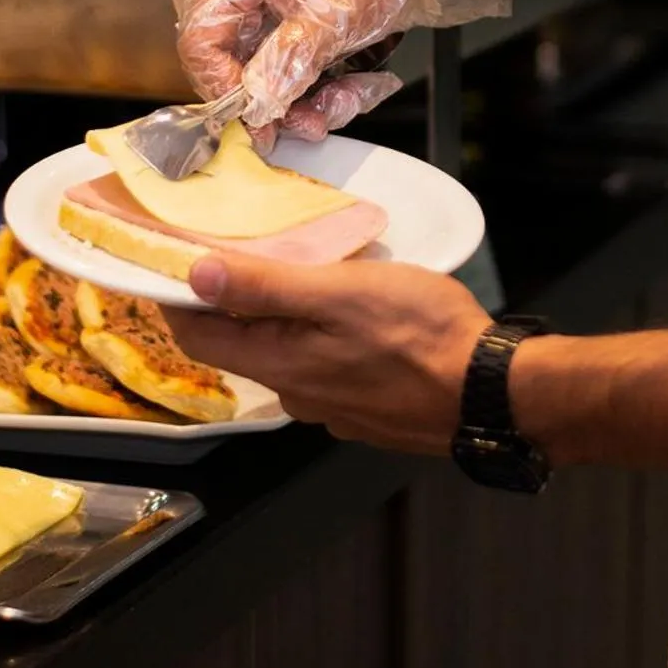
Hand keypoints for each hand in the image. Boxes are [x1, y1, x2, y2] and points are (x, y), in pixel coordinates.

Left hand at [165, 252, 488, 451]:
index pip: (200, 337)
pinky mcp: (371, 413)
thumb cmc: (421, 333)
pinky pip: (332, 372)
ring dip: (294, 322)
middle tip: (257, 255)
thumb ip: (266, 286)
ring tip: (322, 278)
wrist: (493, 392)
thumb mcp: (339, 292)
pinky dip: (330, 341)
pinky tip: (363, 319)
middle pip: (246, 347)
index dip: (178, 300)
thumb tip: (194, 277)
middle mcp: (299, 396)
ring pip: (294, 359)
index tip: (173, 262)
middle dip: (241, 304)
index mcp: (281, 365)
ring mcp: (337, 410)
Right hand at [173, 0, 513, 137]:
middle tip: (318, 121)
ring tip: (356, 93)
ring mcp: (266, 17)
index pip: (200, 48)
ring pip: (270, 85)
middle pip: (234, 74)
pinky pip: (298, 79)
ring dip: (314, 102)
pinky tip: (366, 82)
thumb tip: (257, 105)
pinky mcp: (295, 34)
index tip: (264, 121)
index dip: (227, 91)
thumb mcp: (329, 14)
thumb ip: (289, 63)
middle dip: (284, 103)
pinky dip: (330, 90)